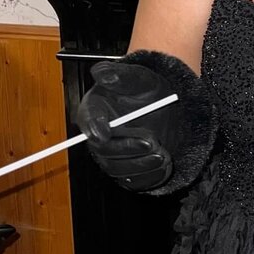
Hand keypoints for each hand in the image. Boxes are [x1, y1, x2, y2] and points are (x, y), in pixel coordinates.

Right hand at [77, 61, 174, 191]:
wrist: (166, 104)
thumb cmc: (145, 89)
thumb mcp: (136, 76)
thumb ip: (118, 74)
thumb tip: (101, 73)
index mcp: (94, 111)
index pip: (87, 121)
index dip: (93, 128)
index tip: (105, 132)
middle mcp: (100, 136)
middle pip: (103, 150)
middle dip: (127, 149)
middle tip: (151, 142)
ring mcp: (113, 155)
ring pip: (118, 169)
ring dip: (141, 164)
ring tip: (162, 154)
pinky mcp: (128, 169)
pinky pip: (133, 180)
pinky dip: (149, 175)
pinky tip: (163, 163)